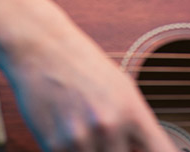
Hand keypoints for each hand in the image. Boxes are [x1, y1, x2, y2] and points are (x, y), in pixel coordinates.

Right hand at [0, 18, 176, 151]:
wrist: (43, 48)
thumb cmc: (84, 65)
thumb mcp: (122, 88)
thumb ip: (137, 124)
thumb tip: (147, 150)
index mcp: (132, 111)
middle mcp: (110, 127)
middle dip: (119, 151)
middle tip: (107, 133)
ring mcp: (81, 139)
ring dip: (94, 151)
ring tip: (86, 130)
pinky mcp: (54, 147)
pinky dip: (72, 151)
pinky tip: (69, 132)